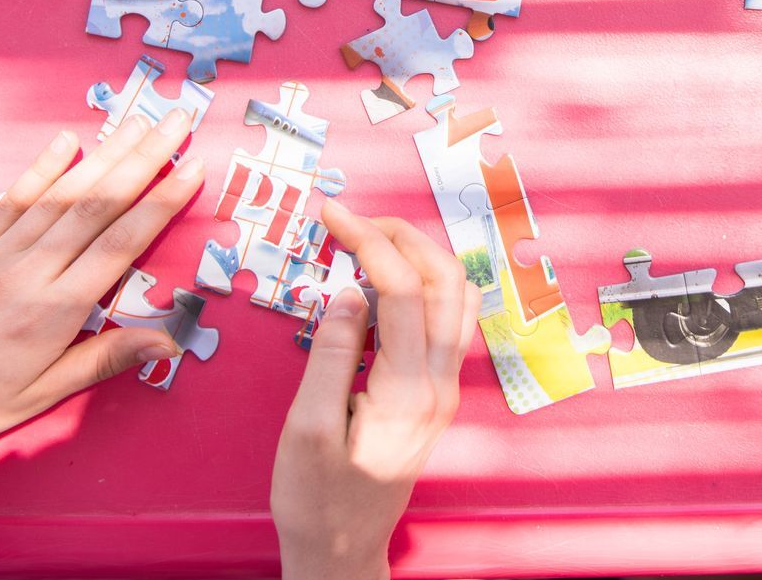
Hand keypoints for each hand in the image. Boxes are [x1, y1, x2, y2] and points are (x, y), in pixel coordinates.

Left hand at [0, 111, 206, 492]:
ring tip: (138, 122)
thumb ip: (102, 360)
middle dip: (143, 159)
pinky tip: (66, 143)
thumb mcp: (38, 398)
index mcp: (53, 312)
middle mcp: (27, 271)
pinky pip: (11, 199)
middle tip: (177, 120)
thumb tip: (167, 340)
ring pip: (61, 194)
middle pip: (97, 205)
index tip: (192, 167)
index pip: (120, 244)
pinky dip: (41, 169)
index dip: (161, 203)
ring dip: (104, 154)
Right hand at [271, 199, 476, 579]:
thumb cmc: (316, 499)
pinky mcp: (437, 393)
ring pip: (456, 296)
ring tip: (367, 240)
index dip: (366, 240)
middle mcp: (440, 384)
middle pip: (445, 278)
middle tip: (350, 219)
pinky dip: (421, 284)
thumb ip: (331, 354)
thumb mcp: (305, 429)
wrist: (342, 552)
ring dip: (418, 254)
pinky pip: (445, 320)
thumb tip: (348, 291)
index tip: (330, 214)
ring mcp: (445, 388)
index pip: (401, 288)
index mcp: (407, 391)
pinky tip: (380, 284)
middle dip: (400, 235)